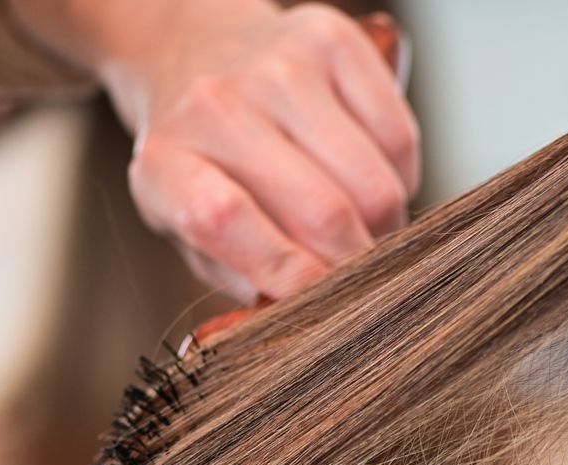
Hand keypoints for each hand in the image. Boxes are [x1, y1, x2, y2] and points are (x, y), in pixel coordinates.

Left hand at [21, 0, 420, 301]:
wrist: (195, 51)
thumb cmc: (204, 163)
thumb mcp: (190, 228)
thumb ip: (241, 276)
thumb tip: (303, 318)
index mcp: (165, 162)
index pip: (227, 220)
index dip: (287, 275)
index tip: (322, 309)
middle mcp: (216, 104)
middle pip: (320, 210)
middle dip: (356, 267)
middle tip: (361, 287)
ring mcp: (278, 67)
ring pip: (373, 184)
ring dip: (385, 229)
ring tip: (366, 234)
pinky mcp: (332, 43)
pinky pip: (400, 138)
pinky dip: (402, 180)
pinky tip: (374, 182)